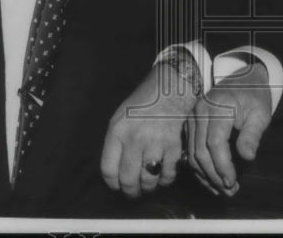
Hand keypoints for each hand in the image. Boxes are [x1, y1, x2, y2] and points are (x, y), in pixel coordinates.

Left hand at [100, 63, 196, 196]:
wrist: (168, 90)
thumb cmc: (142, 104)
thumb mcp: (120, 118)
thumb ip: (115, 143)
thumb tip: (115, 171)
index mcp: (118, 131)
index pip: (108, 169)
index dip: (112, 183)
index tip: (116, 186)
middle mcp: (135, 139)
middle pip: (128, 179)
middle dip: (130, 191)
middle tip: (132, 192)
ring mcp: (155, 143)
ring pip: (148, 180)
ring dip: (147, 187)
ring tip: (147, 185)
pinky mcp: (173, 146)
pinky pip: (168, 174)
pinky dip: (165, 180)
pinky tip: (163, 176)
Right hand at [186, 62, 271, 195]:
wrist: (244, 77)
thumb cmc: (254, 95)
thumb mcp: (261, 112)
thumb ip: (252, 134)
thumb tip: (247, 157)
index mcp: (219, 106)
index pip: (215, 142)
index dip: (222, 165)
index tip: (232, 182)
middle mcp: (200, 111)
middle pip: (200, 150)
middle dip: (214, 175)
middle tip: (229, 190)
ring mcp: (193, 116)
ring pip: (192, 153)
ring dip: (206, 175)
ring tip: (222, 189)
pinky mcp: (191, 123)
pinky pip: (190, 149)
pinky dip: (199, 167)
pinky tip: (211, 179)